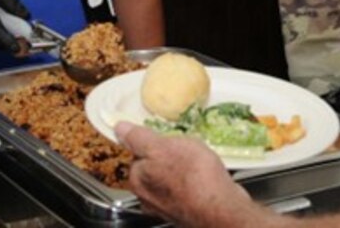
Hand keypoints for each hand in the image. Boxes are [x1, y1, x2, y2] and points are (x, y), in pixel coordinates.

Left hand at [116, 121, 270, 227]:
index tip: (166, 138)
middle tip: (185, 148)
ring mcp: (167, 207)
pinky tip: (205, 175)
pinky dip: (194, 181)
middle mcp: (148, 197)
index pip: (138, 154)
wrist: (220, 207)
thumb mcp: (161, 146)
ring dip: (182, 169)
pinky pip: (188, 189)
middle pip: (154, 167)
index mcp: (138, 179)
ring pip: (171, 179)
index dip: (153, 143)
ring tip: (198, 161)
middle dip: (168, 156)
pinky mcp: (187, 211)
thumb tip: (119, 129)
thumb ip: (138, 138)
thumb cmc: (192, 175)